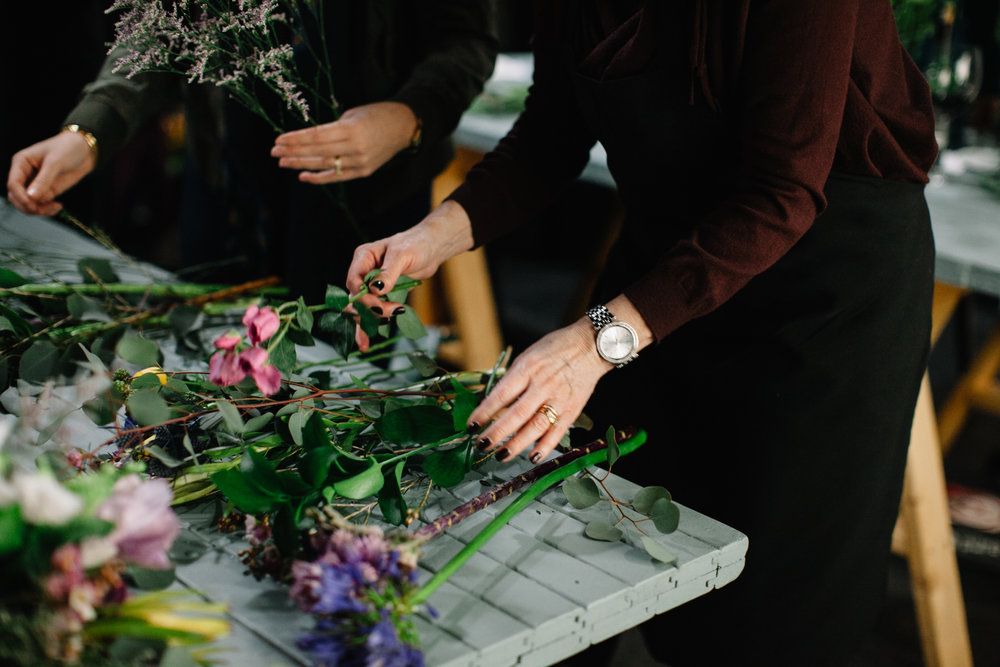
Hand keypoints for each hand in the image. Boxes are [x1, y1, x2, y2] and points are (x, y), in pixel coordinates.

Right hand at [7, 132, 95, 215]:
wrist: (84, 150)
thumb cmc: (68, 148)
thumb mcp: (55, 162)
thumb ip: (44, 180)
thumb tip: (31, 197)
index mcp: (21, 162)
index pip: (13, 183)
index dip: (20, 196)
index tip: (32, 203)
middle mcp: (25, 174)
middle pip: (16, 197)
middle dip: (27, 206)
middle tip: (43, 209)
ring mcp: (35, 184)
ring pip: (27, 203)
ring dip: (38, 210)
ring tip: (55, 207)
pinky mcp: (46, 191)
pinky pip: (40, 205)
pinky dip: (46, 210)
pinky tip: (58, 206)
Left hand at [271, 101, 417, 183]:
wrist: (404, 126)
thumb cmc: (376, 114)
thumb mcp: (352, 115)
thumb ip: (333, 130)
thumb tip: (310, 141)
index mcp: (351, 129)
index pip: (316, 137)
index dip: (296, 139)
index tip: (278, 140)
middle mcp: (355, 148)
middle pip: (317, 152)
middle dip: (293, 153)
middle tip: (275, 152)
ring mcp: (360, 162)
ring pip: (325, 166)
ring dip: (301, 165)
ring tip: (283, 162)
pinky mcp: (364, 171)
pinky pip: (337, 176)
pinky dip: (319, 178)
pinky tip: (303, 176)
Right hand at [345, 201, 473, 350]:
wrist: (432, 248)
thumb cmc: (418, 244)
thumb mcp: (403, 255)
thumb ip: (388, 273)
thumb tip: (376, 290)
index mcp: (363, 257)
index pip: (353, 282)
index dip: (364, 297)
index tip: (381, 303)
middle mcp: (363, 272)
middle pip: (356, 298)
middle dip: (371, 309)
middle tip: (394, 310)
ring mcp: (371, 285)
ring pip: (362, 309)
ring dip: (374, 318)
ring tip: (393, 316)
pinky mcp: (381, 295)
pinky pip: (371, 313)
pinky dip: (368, 327)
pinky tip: (365, 343)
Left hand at [468, 319, 611, 463]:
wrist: (590, 347)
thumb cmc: (555, 349)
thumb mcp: (528, 356)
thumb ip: (511, 379)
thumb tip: (490, 402)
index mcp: (528, 368)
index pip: (501, 394)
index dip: (484, 412)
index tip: (471, 425)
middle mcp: (543, 385)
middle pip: (516, 415)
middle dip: (497, 433)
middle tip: (482, 444)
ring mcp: (559, 399)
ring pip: (535, 426)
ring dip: (516, 444)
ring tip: (501, 455)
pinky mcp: (572, 410)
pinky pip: (557, 432)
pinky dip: (545, 447)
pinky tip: (532, 457)